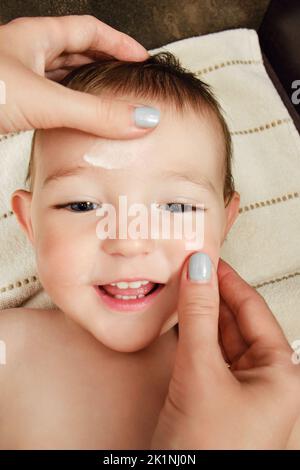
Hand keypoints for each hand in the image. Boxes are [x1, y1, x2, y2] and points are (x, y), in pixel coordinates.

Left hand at [0, 15, 155, 136]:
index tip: (141, 57)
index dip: (118, 42)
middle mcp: (25, 55)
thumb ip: (94, 113)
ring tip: (107, 103)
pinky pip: (47, 102)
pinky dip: (66, 111)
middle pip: (75, 52)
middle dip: (104, 65)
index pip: (89, 30)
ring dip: (84, 90)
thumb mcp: (45, 100)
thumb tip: (140, 118)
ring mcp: (16, 79)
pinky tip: (72, 123)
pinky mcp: (10, 104)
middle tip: (127, 81)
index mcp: (34, 38)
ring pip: (60, 79)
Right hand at [151, 253, 299, 448]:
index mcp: (282, 374)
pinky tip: (179, 320)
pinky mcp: (218, 399)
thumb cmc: (206, 448)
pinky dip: (193, 337)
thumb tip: (198, 268)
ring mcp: (242, 391)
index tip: (206, 256)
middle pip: (238, 323)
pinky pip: (209, 357)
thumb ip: (197, 316)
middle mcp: (267, 381)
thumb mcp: (200, 372)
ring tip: (181, 288)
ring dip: (201, 315)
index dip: (228, 280)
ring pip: (221, 339)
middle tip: (188, 268)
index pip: (254, 311)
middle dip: (213, 295)